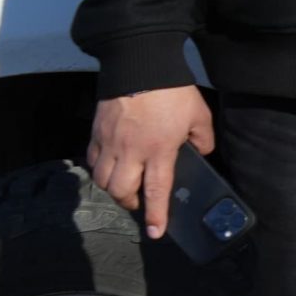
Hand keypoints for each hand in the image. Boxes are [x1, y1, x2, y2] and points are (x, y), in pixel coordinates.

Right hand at [88, 86, 214, 238]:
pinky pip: (93, 159)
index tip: (155, 232)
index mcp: (159, 150)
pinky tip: (110, 165)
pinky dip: (100, 169)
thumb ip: (203, 139)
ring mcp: (110, 142)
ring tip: (125, 186)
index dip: (156, 214)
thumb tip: (201, 153)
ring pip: (103, 179)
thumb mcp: (199, 114)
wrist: (138, 63)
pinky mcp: (97, 131)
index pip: (156, 190)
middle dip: (129, 203)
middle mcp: (130, 151)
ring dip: (113, 189)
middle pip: (121, 191)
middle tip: (140, 202)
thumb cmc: (171, 90)